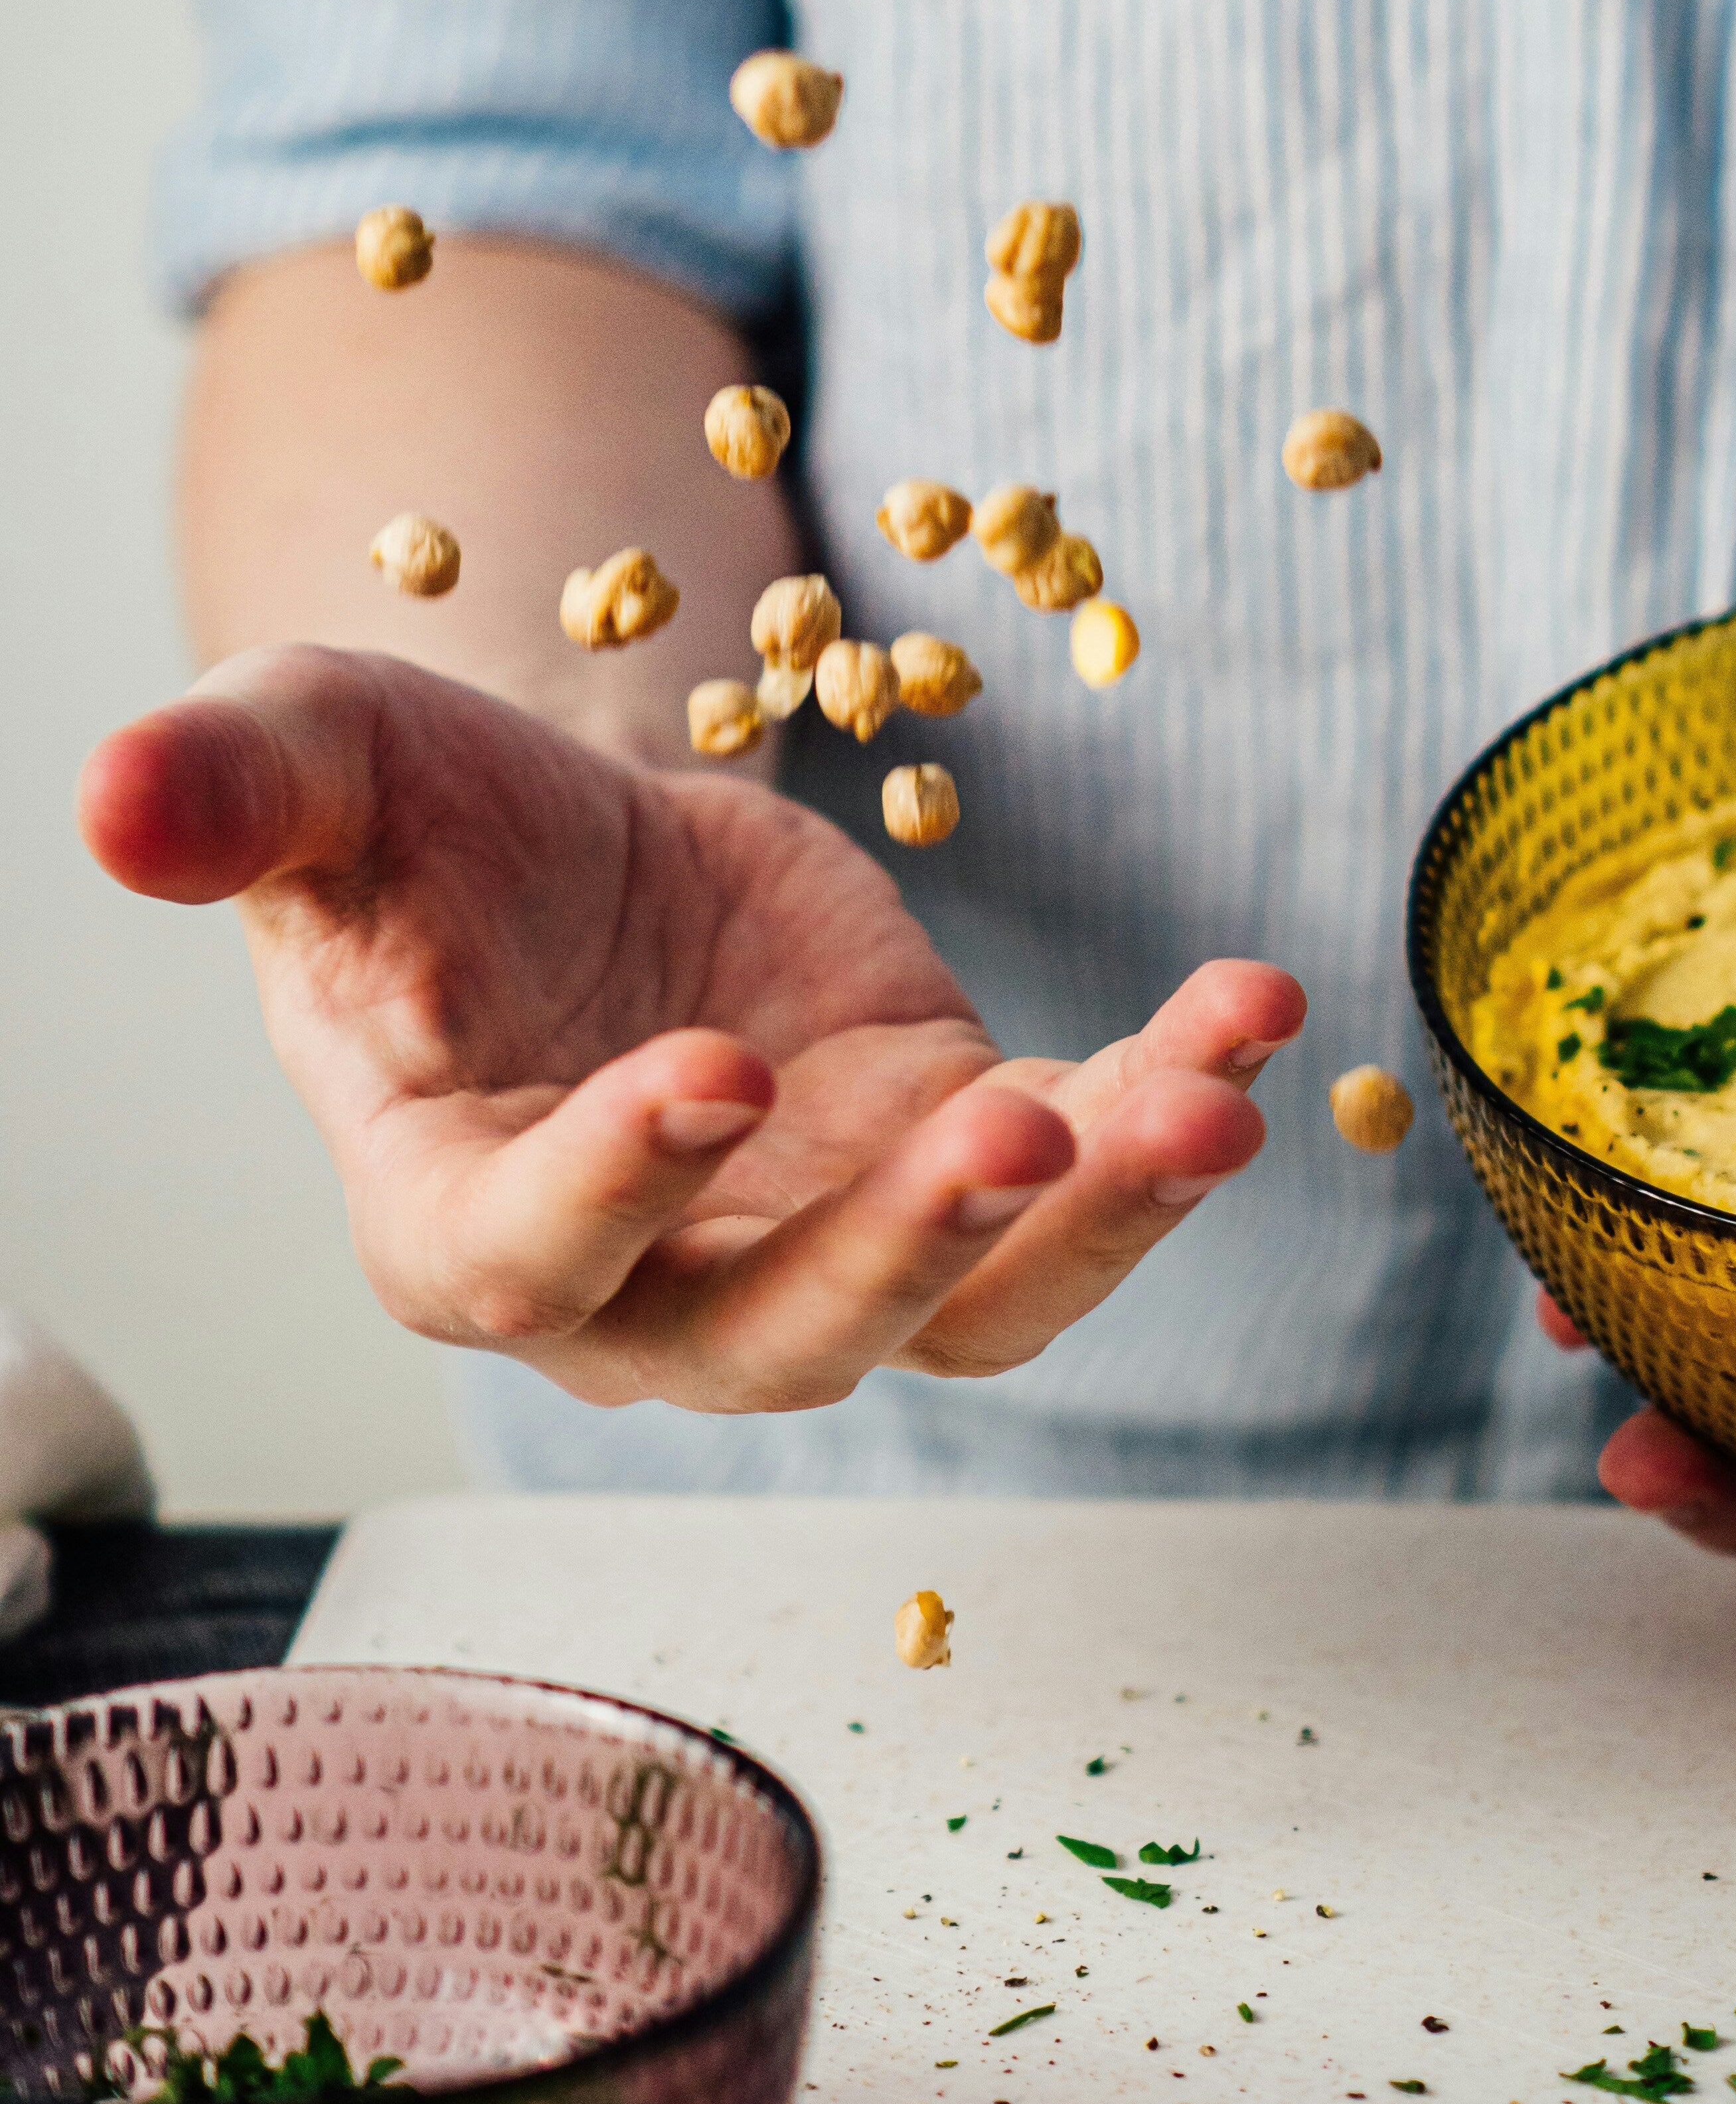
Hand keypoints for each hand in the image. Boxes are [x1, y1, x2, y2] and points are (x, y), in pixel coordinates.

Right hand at [80, 647, 1305, 1410]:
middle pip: (783, 1334)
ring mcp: (823, 1247)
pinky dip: (1168, 1108)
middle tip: (1020, 1128)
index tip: (714, 1074)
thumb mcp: (319, 769)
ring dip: (1094, 1220)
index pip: (529, 1258)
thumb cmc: (418, 837)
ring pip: (969, 1310)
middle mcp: (656, 1288)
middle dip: (904, 1250)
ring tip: (1211, 1101)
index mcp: (464, 1214)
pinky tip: (1254, 1010)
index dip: (619, 1188)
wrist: (578, 854)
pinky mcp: (947, 1174)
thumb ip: (233, 792)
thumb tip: (112, 806)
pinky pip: (1075, 1195)